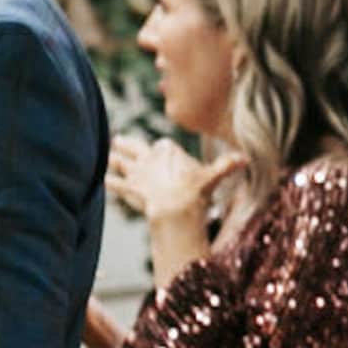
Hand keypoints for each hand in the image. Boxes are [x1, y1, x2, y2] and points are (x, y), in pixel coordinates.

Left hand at [111, 136, 241, 273]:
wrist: (177, 207)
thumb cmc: (196, 190)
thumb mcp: (214, 176)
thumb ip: (227, 166)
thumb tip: (246, 158)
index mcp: (168, 149)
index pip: (163, 145)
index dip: (161, 149)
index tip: (157, 148)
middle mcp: (149, 157)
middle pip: (134, 147)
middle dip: (126, 144)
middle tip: (117, 140)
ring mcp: (137, 172)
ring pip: (120, 162)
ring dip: (112, 159)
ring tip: (105, 156)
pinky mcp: (128, 188)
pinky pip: (114, 182)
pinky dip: (108, 181)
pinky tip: (101, 180)